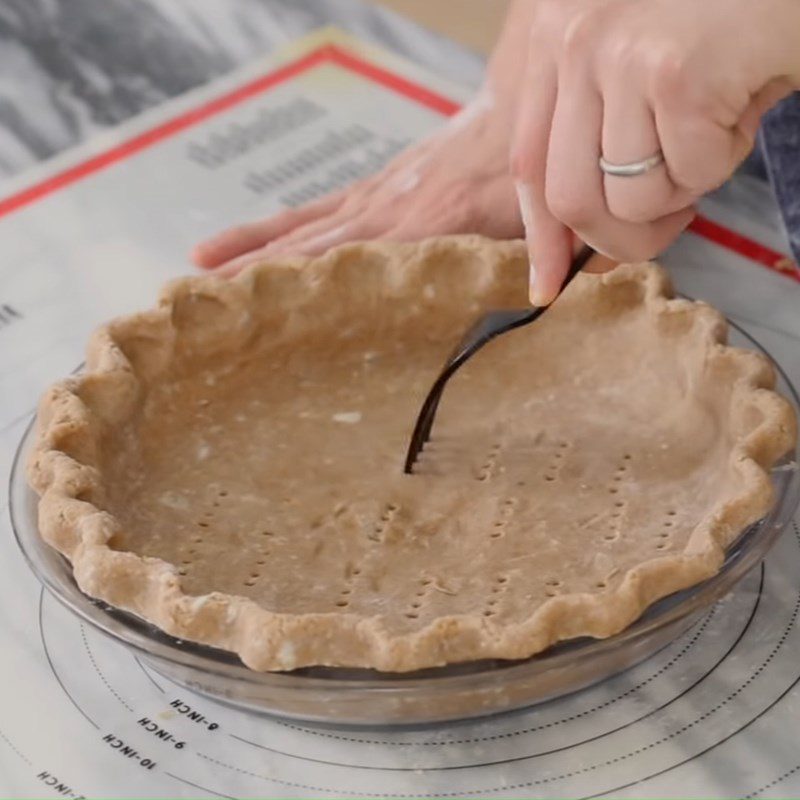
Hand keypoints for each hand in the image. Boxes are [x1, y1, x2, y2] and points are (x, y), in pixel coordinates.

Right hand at [192, 96, 521, 274]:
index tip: (258, 310)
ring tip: (199, 269)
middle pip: (310, 244)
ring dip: (251, 248)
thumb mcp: (544, 210)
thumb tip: (543, 297)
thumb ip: (541, 249)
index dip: (305, 284)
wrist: (523, 101)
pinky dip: (276, 228)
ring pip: (303, 226)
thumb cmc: (536, 165)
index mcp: (426, 219)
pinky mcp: (376, 189)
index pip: (352, 258)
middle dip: (257, 274)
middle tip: (205, 302)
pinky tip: (239, 242)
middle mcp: (389, 206)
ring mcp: (377, 196)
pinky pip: (316, 211)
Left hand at [511, 0, 799, 304]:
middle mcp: (572, 40)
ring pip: (628, 201)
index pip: (528, 164)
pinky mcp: (674, 74)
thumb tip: (588, 257)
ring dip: (682, 193)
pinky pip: (689, 177)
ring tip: (713, 134)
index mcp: (553, 36)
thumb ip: (597, 152)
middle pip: (567, 199)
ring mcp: (619, 54)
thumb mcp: (638, 74)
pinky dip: (723, 163)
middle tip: (668, 227)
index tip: (549, 284)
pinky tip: (740, 108)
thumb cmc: (723, 23)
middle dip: (618, 239)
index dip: (541, 236)